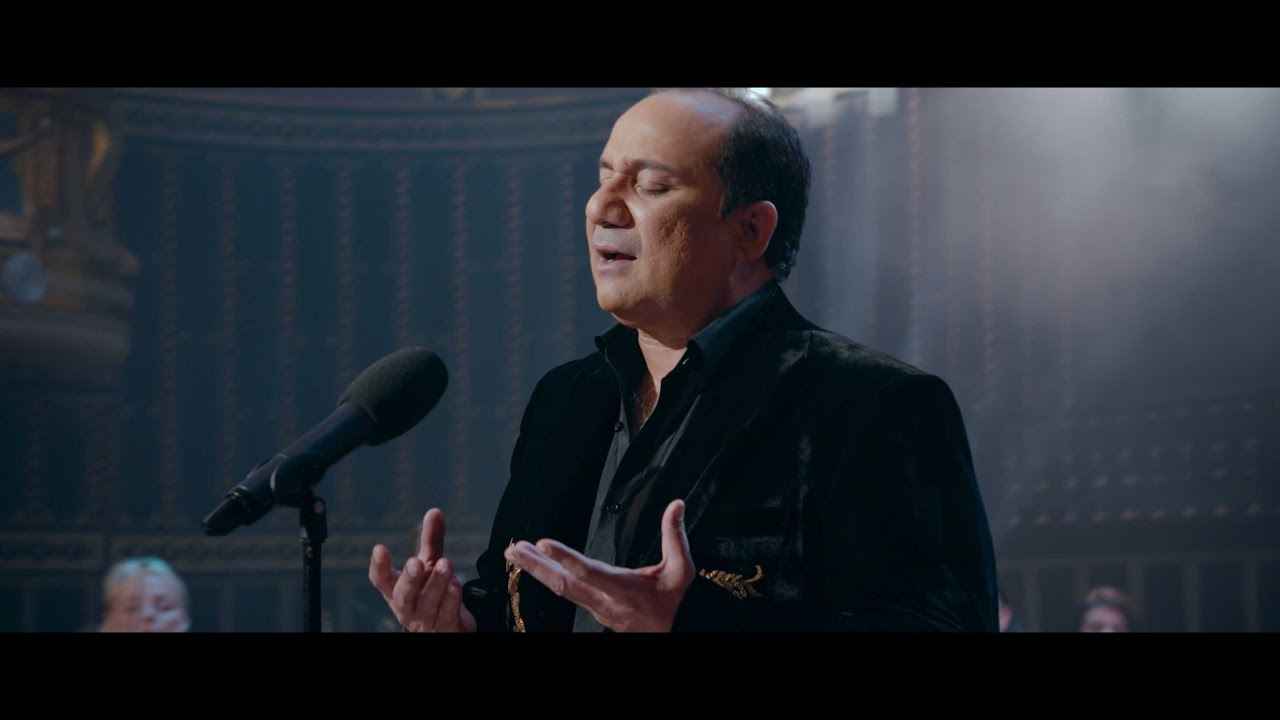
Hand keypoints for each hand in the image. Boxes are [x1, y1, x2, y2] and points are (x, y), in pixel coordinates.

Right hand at [369, 508, 476, 631]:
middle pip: (404, 595)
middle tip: (416, 562)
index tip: (379, 548)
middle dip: (409, 578)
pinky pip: (447, 615)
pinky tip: (456, 584)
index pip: (381, 580)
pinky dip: (451, 600)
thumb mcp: (431, 564)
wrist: (447, 625)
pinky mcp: (446, 628)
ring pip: (428, 604)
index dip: (378, 566)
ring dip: (436, 584)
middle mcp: (407, 607)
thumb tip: (435, 511)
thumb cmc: (431, 590)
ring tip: (446, 564)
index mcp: (396, 590)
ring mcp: (425, 620)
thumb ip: (431, 540)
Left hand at [504, 499, 694, 631]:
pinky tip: (533, 564)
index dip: (566, 557)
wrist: (669, 633)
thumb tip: (676, 504)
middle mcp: (603, 600)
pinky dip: (545, 575)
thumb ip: (676, 537)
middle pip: (563, 583)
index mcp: (623, 590)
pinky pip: (563, 590)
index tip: (544, 543)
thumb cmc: (674, 602)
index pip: (589, 572)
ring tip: (514, 553)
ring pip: (559, 587)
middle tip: (513, 550)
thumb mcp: (682, 570)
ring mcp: (593, 606)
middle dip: (535, 566)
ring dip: (535, 569)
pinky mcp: (590, 606)